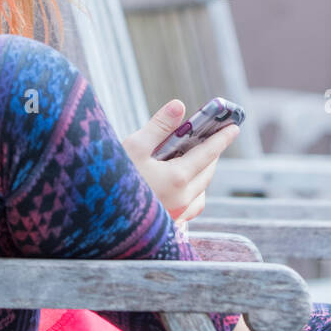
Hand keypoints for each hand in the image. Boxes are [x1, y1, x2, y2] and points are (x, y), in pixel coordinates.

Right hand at [120, 99, 240, 220]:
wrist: (96, 218)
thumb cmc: (110, 179)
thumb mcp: (133, 147)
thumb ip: (159, 126)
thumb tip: (179, 105)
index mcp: (177, 178)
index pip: (208, 154)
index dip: (221, 139)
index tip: (234, 128)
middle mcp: (181, 199)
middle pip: (206, 173)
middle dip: (211, 155)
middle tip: (211, 140)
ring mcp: (175, 215)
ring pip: (200, 194)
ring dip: (201, 176)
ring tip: (193, 162)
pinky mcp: (166, 226)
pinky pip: (189, 210)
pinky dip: (191, 195)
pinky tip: (179, 188)